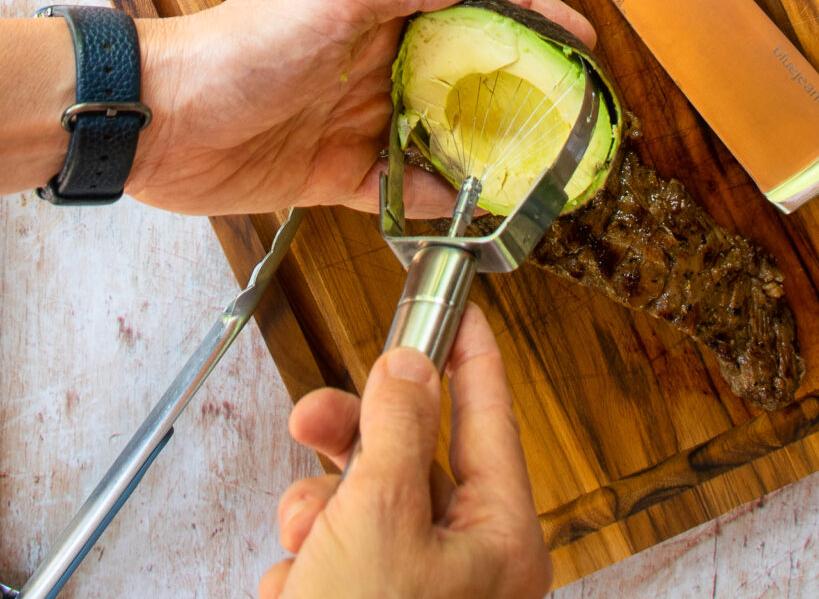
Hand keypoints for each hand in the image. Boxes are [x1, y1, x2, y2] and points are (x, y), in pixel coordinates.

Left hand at [129, 0, 593, 215]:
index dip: (528, 16)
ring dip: (483, 152)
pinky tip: (469, 210)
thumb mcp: (328, 2)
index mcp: (377, 16)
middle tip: (571, 114)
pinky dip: (432, 199)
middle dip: (517, 92)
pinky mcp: (337, 174)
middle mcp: (376, 67)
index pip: (468, 7)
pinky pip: (398, 189)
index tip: (580, 36)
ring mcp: (360, 123)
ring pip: (439, 138)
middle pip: (464, 78)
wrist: (161, 120)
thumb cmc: (238, 48)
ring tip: (537, 169)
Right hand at [260, 303, 552, 598]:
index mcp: (498, 539)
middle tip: (315, 414)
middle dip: (352, 439)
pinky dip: (308, 561)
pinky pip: (338, 552)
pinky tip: (296, 586)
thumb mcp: (381, 518)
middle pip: (411, 458)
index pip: (490, 419)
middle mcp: (468, 563)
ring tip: (301, 535)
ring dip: (318, 511)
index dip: (473, 357)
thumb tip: (408, 369)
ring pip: (364, 505)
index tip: (462, 312)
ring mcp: (420, 589)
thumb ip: (398, 431)